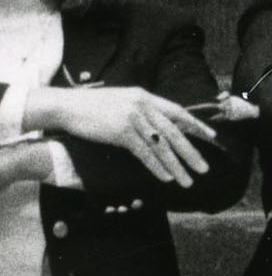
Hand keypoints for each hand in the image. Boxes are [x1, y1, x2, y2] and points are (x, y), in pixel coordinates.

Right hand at [35, 84, 217, 187]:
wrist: (66, 106)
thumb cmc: (89, 106)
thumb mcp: (119, 102)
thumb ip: (139, 110)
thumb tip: (154, 125)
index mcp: (143, 96)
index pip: (176, 111)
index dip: (195, 125)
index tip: (211, 136)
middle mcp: (141, 104)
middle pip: (174, 131)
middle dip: (191, 151)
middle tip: (204, 168)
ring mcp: (132, 117)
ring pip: (161, 145)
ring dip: (177, 165)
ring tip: (188, 179)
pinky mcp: (120, 131)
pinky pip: (144, 153)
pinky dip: (157, 166)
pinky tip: (166, 177)